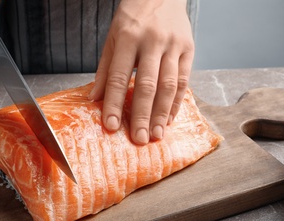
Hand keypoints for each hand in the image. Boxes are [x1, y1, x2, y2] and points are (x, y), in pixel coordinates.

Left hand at [90, 0, 194, 144]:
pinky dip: (177, 102)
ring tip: (156, 134)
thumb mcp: (113, 38)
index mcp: (128, 38)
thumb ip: (105, 69)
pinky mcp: (189, 48)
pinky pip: (184, 80)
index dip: (115, 104)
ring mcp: (173, 45)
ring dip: (162, 113)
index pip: (119, 77)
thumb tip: (95, 99)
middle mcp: (152, 42)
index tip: (111, 126)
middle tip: (139, 139)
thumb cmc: (132, 17)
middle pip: (147, 85)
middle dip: (143, 115)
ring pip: (169, 85)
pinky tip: (170, 118)